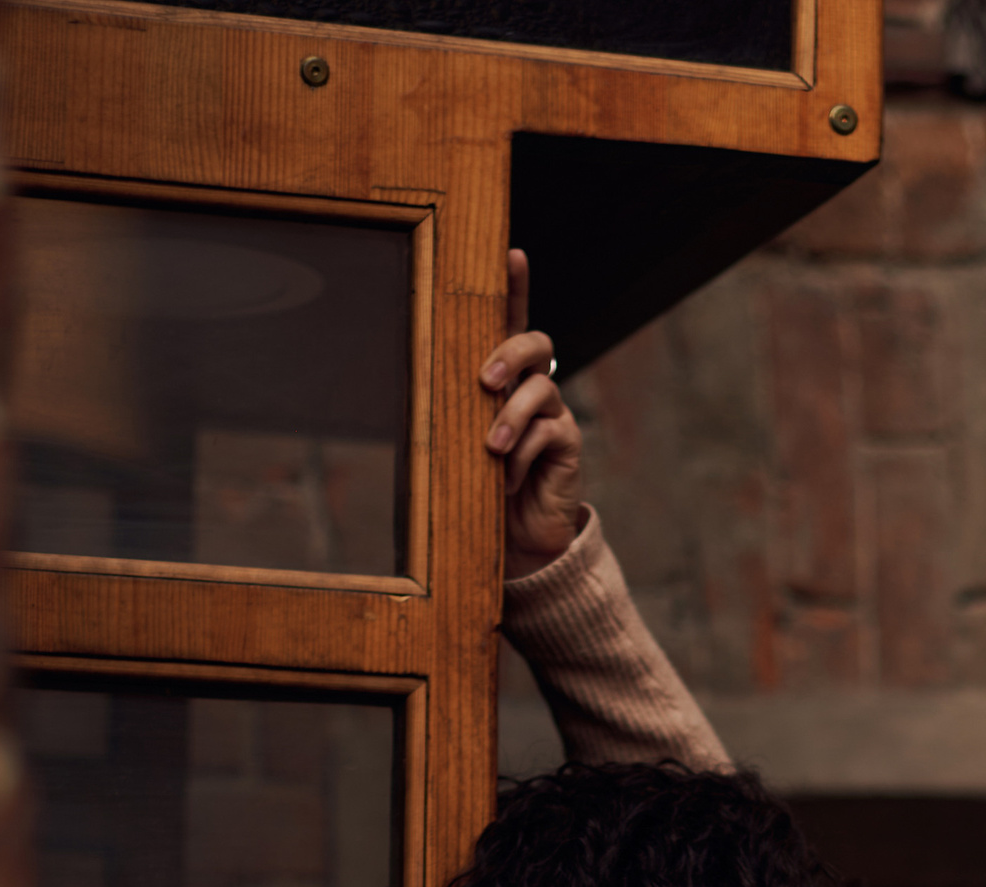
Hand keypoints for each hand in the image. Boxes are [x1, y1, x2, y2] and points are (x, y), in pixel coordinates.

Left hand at [481, 247, 582, 579]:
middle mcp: (534, 384)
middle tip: (486, 379)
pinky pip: (548, 433)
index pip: (511, 320)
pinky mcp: (567, 443)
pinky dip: (522, 455)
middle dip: (510, 353)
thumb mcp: (459, 442)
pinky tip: (505, 480)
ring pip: (541, 389)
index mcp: (506, 375)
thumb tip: (418, 384)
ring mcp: (553, 411)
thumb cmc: (480, 483)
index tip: (511, 252)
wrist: (516, 535)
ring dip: (512, 416)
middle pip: (535, 342)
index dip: (516, 286)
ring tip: (492, 447)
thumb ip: (453, 410)